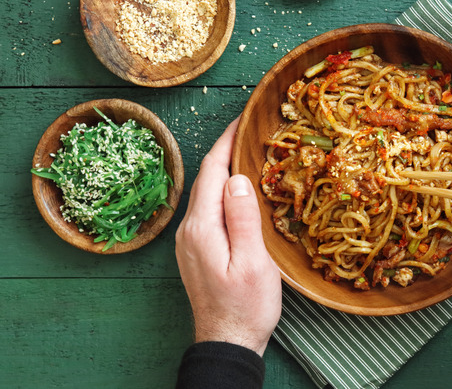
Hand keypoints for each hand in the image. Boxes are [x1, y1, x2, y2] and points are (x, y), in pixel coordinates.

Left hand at [175, 118, 281, 355]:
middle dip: (226, 150)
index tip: (244, 119)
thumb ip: (243, 217)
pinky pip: (208, 210)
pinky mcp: (197, 250)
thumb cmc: (246, 306)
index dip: (227, 141)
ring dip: (224, 171)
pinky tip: (240, 191)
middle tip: (252, 131)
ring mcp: (190, 241)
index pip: (212, 171)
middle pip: (206, 179)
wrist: (227, 341)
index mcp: (202, 227)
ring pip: (207, 194)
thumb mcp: (253, 262)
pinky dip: (223, 192)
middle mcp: (189, 230)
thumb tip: (237, 177)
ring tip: (249, 154)